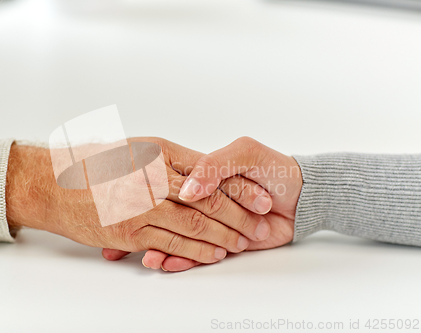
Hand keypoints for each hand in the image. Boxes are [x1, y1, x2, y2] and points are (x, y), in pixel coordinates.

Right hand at [5, 137, 273, 263]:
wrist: (52, 185)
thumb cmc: (96, 163)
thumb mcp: (139, 149)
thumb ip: (172, 161)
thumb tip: (204, 174)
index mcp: (158, 154)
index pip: (210, 173)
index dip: (239, 188)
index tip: (262, 197)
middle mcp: (151, 179)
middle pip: (207, 201)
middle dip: (239, 216)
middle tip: (260, 225)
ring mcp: (140, 207)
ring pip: (193, 226)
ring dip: (222, 237)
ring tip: (244, 243)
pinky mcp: (129, 233)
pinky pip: (170, 244)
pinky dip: (194, 251)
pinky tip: (212, 255)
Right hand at [133, 137, 302, 270]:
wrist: (304, 198)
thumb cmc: (276, 171)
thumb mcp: (245, 154)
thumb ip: (214, 166)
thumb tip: (187, 192)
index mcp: (202, 173)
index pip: (176, 187)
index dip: (158, 196)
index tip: (141, 203)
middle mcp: (201, 198)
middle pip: (174, 215)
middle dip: (155, 227)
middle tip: (136, 235)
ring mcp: (208, 221)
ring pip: (178, 236)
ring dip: (162, 248)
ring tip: (149, 258)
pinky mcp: (218, 242)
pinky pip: (193, 253)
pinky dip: (179, 260)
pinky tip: (163, 264)